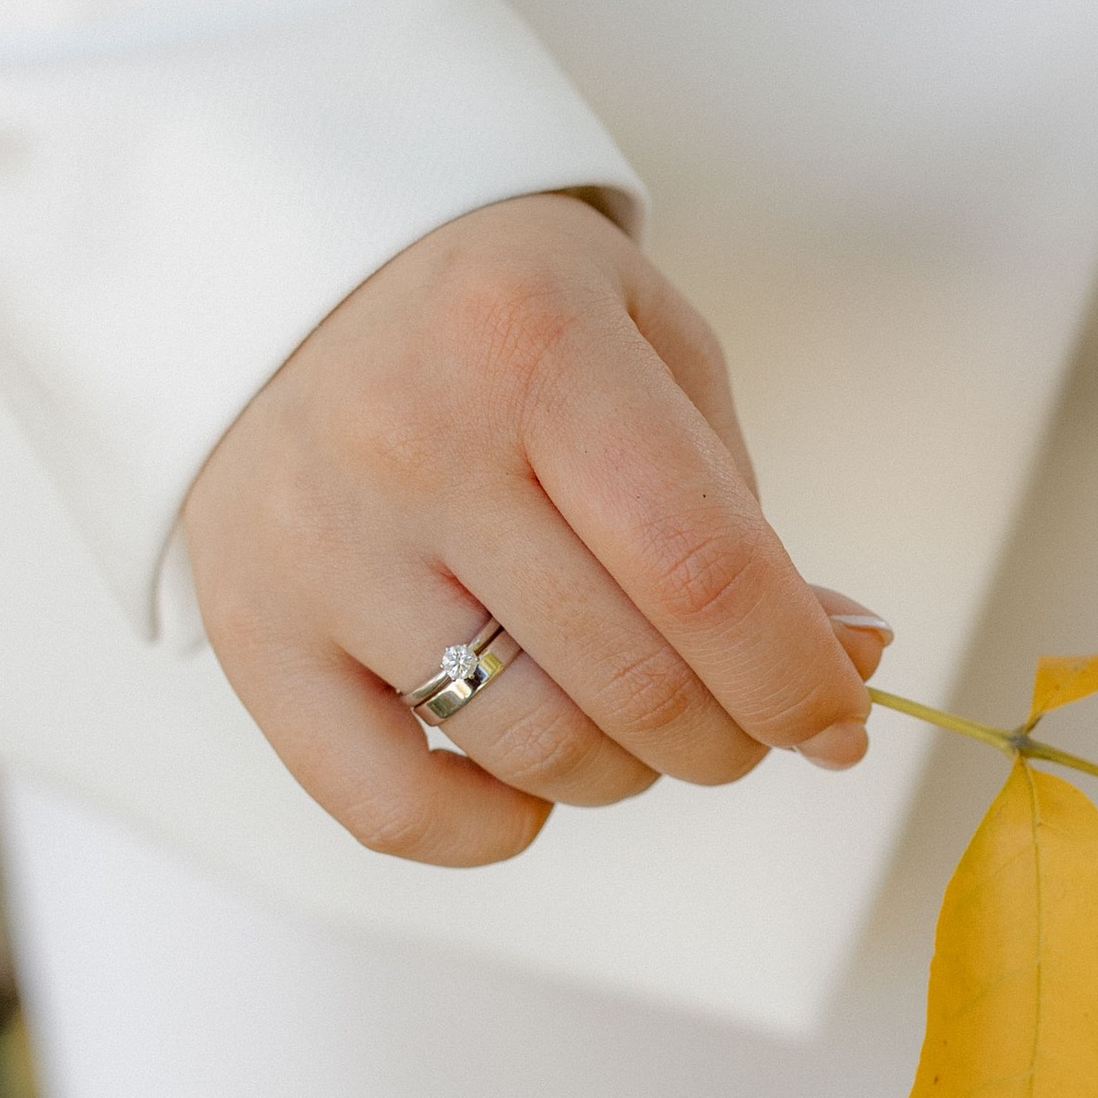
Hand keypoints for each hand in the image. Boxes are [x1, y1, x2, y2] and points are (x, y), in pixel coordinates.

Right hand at [183, 194, 887, 866]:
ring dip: (626, 772)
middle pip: (632, 681)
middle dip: (730, 736)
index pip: (704, 571)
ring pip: (532, 751)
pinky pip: (391, 808)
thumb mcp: (643, 347)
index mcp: (535, 349)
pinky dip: (491, 826)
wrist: (279, 271)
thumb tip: (846, 655)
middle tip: (743, 719)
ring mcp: (321, 550)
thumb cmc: (496, 318)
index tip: (838, 720)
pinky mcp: (252, 633)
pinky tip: (525, 774)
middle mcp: (415, 448)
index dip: (797, 677)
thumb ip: (740, 506)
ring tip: (633, 720)